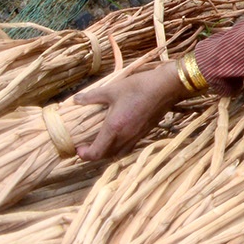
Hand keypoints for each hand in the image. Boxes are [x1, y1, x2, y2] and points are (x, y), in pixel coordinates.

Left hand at [70, 60, 188, 161]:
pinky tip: (119, 134)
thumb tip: (76, 99)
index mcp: (114, 128)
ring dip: (108, 151)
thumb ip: (92, 96)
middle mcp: (125, 137)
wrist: (167, 86)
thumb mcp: (112, 89)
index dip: (84, 155)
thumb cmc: (139, 87)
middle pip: (106, 156)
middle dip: (94, 154)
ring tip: (102, 141)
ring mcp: (137, 136)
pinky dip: (120, 146)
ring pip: (119, 153)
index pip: (96, 153)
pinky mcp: (145, 132)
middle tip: (87, 145)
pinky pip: (129, 146)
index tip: (78, 148)